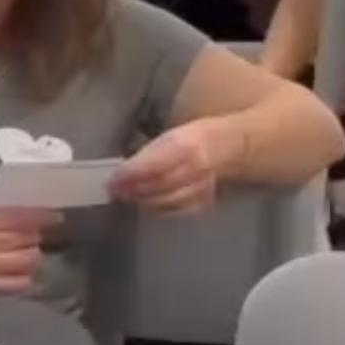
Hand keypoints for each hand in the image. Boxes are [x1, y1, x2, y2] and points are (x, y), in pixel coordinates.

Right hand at [0, 207, 60, 294]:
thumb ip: (1, 217)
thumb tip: (30, 217)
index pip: (21, 217)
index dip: (42, 217)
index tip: (57, 217)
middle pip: (27, 238)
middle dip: (36, 238)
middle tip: (37, 238)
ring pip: (26, 260)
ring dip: (33, 256)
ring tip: (31, 255)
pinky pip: (17, 283)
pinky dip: (26, 279)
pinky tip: (26, 275)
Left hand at [110, 119, 244, 213]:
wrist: (231, 148)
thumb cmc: (194, 138)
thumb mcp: (172, 135)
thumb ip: (151, 152)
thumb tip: (123, 169)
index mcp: (186, 145)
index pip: (156, 162)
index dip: (133, 172)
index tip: (113, 177)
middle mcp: (196, 168)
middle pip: (160, 184)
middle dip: (134, 188)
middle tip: (113, 190)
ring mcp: (202, 188)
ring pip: (168, 200)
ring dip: (143, 200)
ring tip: (125, 197)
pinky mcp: (205, 203)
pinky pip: (178, 210)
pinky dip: (159, 209)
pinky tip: (145, 205)